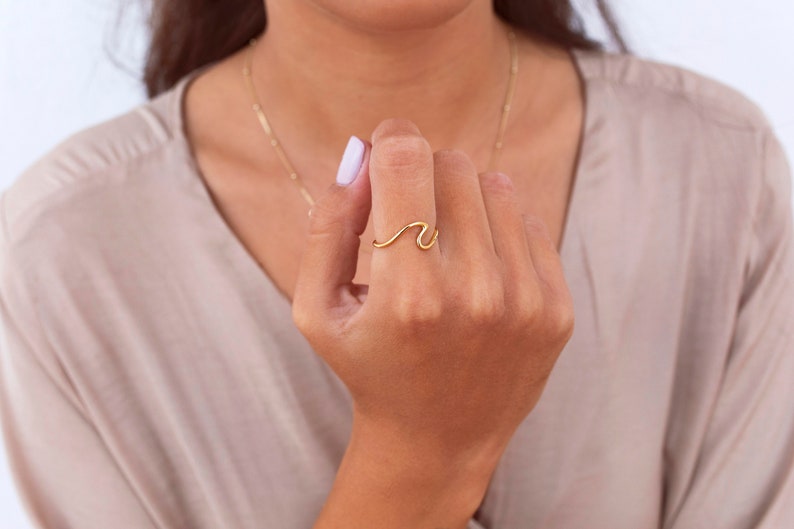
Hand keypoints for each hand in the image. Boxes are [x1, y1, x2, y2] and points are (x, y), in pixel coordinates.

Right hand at [293, 119, 573, 526]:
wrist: (438, 440)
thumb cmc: (369, 368)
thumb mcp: (318, 310)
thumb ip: (327, 227)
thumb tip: (359, 156)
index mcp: (406, 294)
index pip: (407, 161)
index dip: (391, 137)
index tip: (386, 144)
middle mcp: (472, 293)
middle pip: (453, 165)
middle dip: (422, 173)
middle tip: (409, 209)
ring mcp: (523, 302)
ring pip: (495, 186)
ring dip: (463, 199)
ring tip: (443, 242)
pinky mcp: (556, 309)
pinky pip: (529, 220)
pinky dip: (498, 228)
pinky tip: (477, 265)